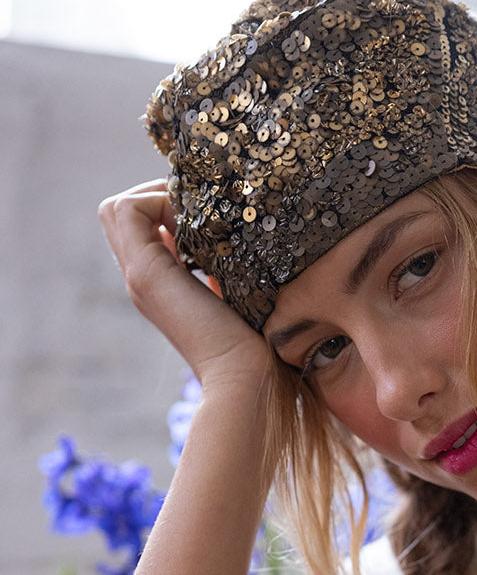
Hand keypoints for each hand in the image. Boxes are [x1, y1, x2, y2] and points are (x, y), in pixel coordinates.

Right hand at [98, 180, 269, 389]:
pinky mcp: (146, 273)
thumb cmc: (259, 349)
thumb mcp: (242, 296)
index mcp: (163, 285)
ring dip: (157, 194)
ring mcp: (140, 276)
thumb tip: (246, 237)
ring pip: (119, 209)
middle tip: (200, 205)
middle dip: (160, 194)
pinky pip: (128, 210)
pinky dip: (159, 200)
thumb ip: (230, 269)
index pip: (143, 227)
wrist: (247, 380)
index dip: (169, 206)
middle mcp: (144, 279)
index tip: (209, 214)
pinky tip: (198, 222)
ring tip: (198, 211)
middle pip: (122, 214)